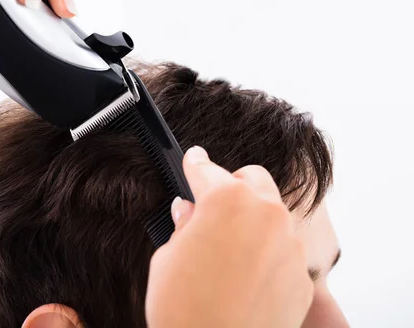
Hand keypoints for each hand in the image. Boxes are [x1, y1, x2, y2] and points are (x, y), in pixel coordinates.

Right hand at [145, 146, 313, 327]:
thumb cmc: (184, 310)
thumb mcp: (167, 258)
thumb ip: (184, 226)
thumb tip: (188, 212)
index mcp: (226, 201)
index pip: (206, 169)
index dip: (194, 164)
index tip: (193, 159)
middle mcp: (265, 214)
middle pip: (252, 179)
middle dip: (232, 186)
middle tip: (212, 209)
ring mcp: (289, 245)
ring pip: (272, 216)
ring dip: (252, 222)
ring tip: (228, 252)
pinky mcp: (302, 276)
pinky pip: (283, 252)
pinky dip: (266, 255)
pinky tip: (245, 278)